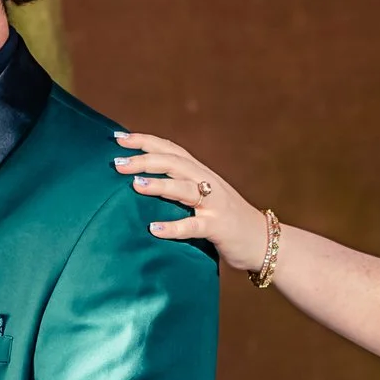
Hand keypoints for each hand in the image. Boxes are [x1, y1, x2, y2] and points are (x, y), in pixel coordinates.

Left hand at [112, 133, 269, 271]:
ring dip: (159, 185)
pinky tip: (154, 229)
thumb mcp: (204, 196)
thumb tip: (141, 182)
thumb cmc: (226, 219)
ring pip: (184, 189)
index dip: (145, 141)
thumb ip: (181, 187)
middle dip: (145, 160)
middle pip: (174, 163)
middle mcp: (208, 183)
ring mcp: (215, 204)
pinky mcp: (219, 227)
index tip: (118, 138)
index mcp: (201, 173)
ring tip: (135, 184)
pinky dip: (174, 227)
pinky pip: (194, 226)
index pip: (171, 149)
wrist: (262, 240)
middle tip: (117, 162)